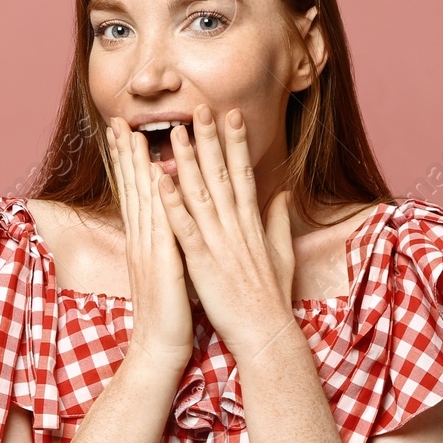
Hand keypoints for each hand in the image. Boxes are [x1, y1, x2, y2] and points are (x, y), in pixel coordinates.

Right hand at [107, 118, 194, 372]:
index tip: (127, 134)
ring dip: (136, 165)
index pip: (136, 194)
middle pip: (132, 188)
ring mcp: (148, 249)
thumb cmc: (169, 313)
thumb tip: (169, 225)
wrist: (160, 347)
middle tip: (117, 121)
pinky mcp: (162, 262)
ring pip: (141, 198)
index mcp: (145, 241)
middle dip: (125, 153)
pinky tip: (158, 175)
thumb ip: (166, 245)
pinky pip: (160, 225)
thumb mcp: (168, 271)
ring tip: (132, 134)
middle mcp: (141, 240)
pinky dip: (159, 198)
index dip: (130, 163)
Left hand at [152, 104, 298, 358]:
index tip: (231, 116)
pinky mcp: (203, 262)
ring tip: (176, 133)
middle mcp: (236, 227)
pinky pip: (184, 228)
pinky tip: (160, 182)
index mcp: (252, 224)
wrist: (266, 333)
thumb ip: (278, 220)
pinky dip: (172, 203)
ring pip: (201, 194)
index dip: (236, 143)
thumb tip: (282, 193)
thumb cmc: (271, 298)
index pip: (243, 174)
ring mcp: (220, 243)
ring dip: (187, 162)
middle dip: (211, 140)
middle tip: (200, 109)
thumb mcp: (281, 253)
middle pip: (222, 175)